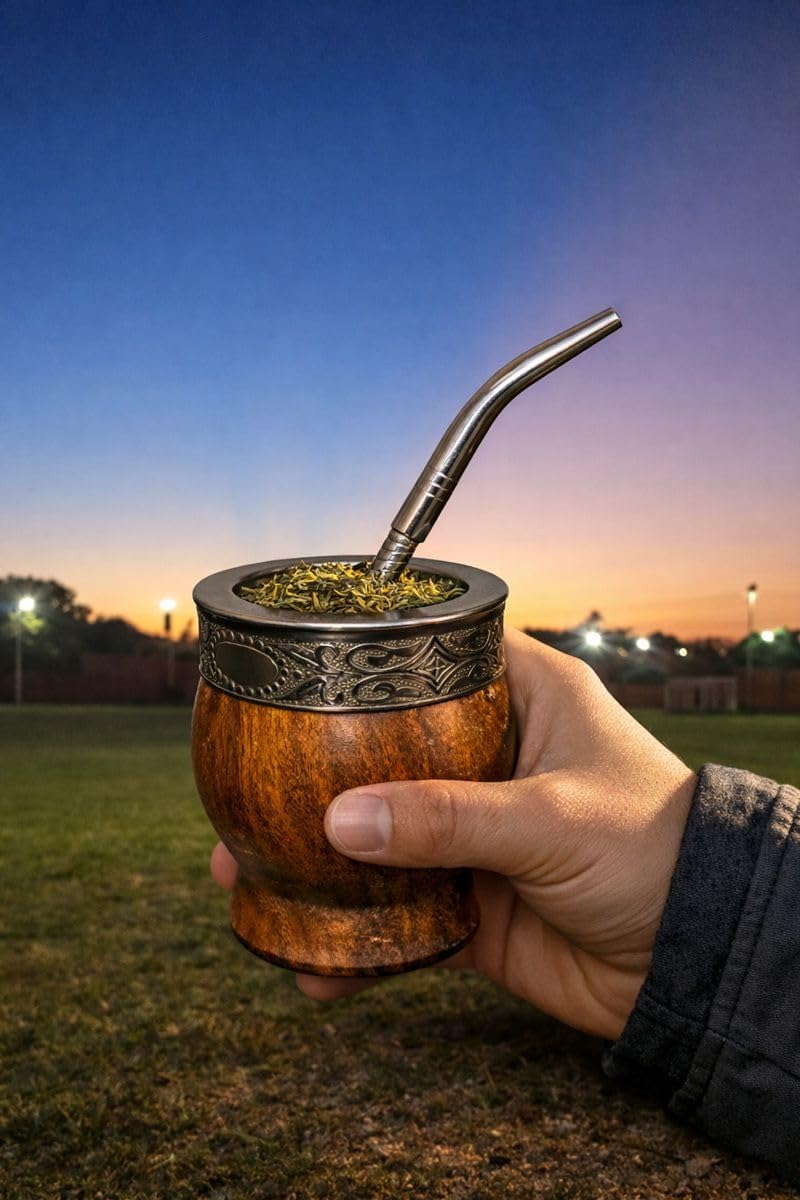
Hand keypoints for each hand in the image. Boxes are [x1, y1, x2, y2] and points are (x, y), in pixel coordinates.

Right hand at [211, 627, 695, 1039]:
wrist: (699, 961)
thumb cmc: (657, 851)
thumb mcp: (552, 818)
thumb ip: (448, 818)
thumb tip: (338, 824)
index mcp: (524, 701)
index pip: (437, 654)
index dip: (371, 657)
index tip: (297, 667)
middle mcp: (492, 760)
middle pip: (386, 754)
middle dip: (315, 777)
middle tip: (244, 794)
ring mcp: (477, 836)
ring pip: (382, 840)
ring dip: (319, 864)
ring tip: (244, 879)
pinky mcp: (474, 906)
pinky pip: (399, 920)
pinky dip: (357, 945)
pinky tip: (314, 967)